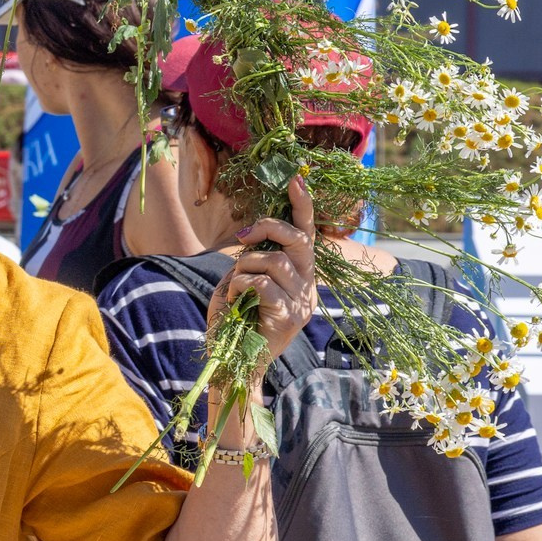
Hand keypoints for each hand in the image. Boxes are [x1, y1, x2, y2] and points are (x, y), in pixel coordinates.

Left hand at [210, 176, 319, 369]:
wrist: (233, 362)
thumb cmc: (234, 320)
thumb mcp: (239, 282)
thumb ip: (250, 259)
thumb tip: (250, 236)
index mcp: (300, 274)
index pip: (308, 234)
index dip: (303, 205)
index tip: (296, 177)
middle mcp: (308, 285)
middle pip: (298, 240)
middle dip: (267, 228)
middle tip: (242, 236)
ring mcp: (302, 303)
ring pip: (275, 262)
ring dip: (246, 265)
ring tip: (236, 281)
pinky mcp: (290, 318)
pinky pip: (264, 285)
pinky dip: (242, 284)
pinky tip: (237, 297)